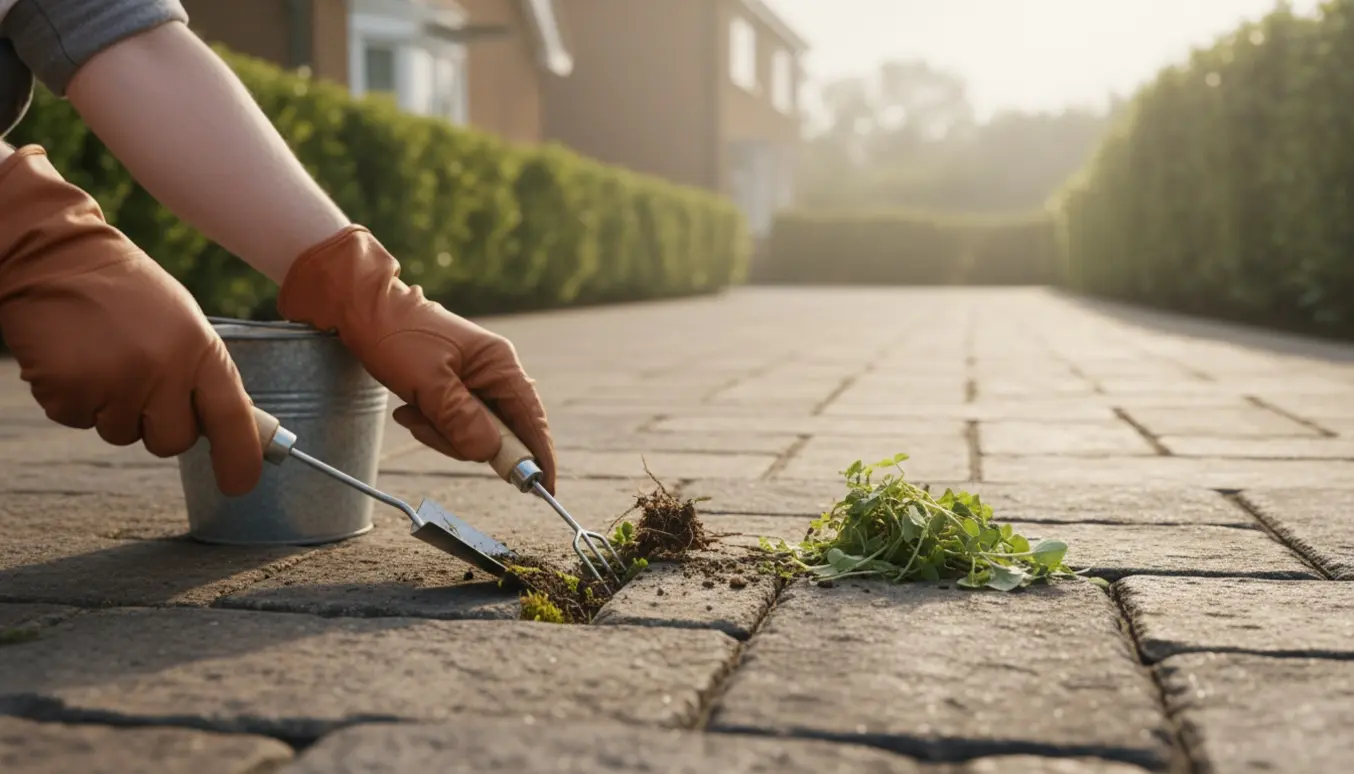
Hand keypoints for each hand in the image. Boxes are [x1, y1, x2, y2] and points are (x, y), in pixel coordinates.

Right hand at [0, 146, 262, 494]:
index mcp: (200, 348)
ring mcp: (115, 382)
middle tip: (140, 380)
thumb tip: (232, 430)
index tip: (241, 484)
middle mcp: (163, 369)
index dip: (241, 457)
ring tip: (103, 355)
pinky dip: (73, 399)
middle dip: (158, 426)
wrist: (55, 257)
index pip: (233, 417)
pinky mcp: (69, 390)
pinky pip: (78, 421)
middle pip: (173, 442)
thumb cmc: (126, 292)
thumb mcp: (184, 322)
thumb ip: (203, 374)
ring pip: (121, 434)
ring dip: (112, 407)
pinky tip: (74, 358)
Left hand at [276, 226, 556, 491]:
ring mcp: (477, 380)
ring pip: (475, 431)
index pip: (531, 419)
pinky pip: (456, 422)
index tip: (544, 489)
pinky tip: (410, 409)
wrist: (363, 308)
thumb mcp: (427, 382)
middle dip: (465, 442)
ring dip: (442, 433)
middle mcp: (495, 372)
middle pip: (501, 431)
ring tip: (411, 413)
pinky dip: (434, 425)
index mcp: (499, 364)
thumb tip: (489, 452)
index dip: (539, 456)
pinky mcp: (457, 387)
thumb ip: (461, 419)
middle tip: (429, 431)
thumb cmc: (396, 337)